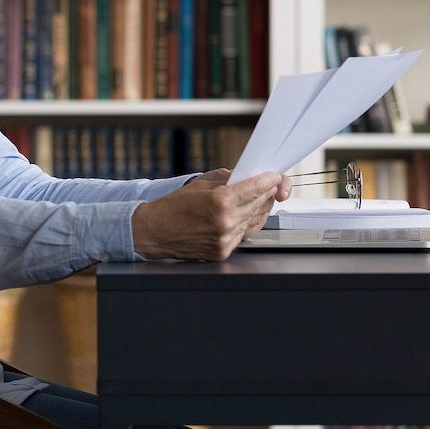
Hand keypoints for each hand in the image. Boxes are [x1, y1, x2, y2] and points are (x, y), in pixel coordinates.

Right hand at [131, 171, 291, 260]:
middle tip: (271, 186)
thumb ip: (227, 179)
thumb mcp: (200, 183)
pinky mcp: (222, 251)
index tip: (275, 177)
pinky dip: (247, 224)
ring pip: (255, 222)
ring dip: (259, 209)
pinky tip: (244, 216)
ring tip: (258, 200)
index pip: (256, 188)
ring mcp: (225, 239)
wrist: (154, 231)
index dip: (269, 181)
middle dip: (267, 193)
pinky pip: (244, 235)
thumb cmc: (173, 206)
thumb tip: (248, 177)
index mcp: (220, 201)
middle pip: (259, 205)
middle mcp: (226, 222)